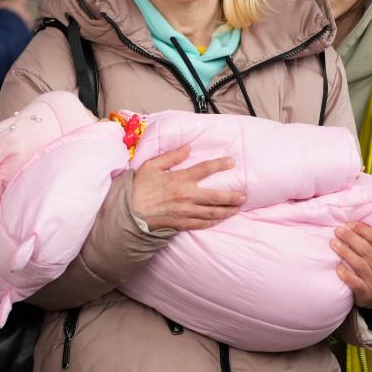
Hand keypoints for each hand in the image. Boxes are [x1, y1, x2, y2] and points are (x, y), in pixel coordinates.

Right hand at [130, 145, 245, 231]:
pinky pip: (202, 224)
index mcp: (179, 179)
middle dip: (233, 196)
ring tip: (238, 208)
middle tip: (244, 195)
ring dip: (227, 210)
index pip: (204, 169)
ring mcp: (185, 212)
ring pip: (212, 212)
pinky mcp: (181, 224)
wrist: (127, 213)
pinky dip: (214, 222)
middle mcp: (186, 196)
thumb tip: (188, 147)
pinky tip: (221, 219)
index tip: (232, 162)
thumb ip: (171, 156)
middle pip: (216, 197)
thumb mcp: (152, 166)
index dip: (220, 164)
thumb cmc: (138, 188)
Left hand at [332, 222, 371, 308]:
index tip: (349, 224)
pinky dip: (346, 275)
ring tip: (333, 243)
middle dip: (350, 237)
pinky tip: (338, 268)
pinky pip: (356, 283)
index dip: (362, 230)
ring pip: (359, 264)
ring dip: (345, 252)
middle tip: (337, 230)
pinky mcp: (367, 295)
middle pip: (365, 250)